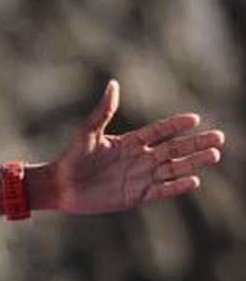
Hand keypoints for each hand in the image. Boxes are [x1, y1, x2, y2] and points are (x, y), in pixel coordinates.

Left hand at [47, 79, 225, 215]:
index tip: (195, 118)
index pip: (160, 131)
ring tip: (214, 155)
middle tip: (219, 137)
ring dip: (194, 162)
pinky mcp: (136, 196)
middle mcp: (140, 159)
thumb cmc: (72, 157)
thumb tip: (113, 84)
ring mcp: (140, 178)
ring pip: (173, 169)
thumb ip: (104, 111)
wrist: (61, 186)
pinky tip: (194, 180)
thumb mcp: (88, 132)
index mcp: (130, 142)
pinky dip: (177, 186)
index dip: (177, 124)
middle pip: (174, 149)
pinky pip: (162, 190)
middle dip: (196, 143)